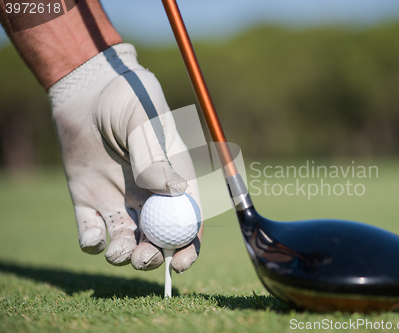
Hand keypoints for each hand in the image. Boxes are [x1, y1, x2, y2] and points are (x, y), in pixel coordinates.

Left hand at [48, 43, 202, 271]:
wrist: (88, 87)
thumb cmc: (127, 96)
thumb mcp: (144, 121)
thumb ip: (155, 156)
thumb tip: (175, 192)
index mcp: (173, 178)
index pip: (187, 219)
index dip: (188, 246)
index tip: (180, 264)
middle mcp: (149, 194)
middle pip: (157, 237)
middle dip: (153, 257)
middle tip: (142, 257)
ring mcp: (119, 198)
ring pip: (125, 240)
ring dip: (123, 255)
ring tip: (117, 251)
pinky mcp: (88, 199)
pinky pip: (91, 230)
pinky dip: (92, 243)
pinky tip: (93, 238)